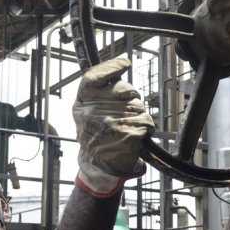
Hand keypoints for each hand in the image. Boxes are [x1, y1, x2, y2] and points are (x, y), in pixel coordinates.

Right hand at [72, 58, 154, 196]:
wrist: (96, 166)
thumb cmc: (95, 134)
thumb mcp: (86, 111)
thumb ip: (99, 90)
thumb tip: (119, 65)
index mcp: (83, 102)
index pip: (94, 76)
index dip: (110, 67)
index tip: (125, 63)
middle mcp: (94, 112)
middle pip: (125, 90)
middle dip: (131, 99)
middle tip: (125, 112)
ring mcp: (111, 123)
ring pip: (139, 108)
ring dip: (139, 117)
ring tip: (127, 128)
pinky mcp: (127, 135)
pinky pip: (146, 124)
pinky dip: (145, 131)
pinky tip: (135, 138)